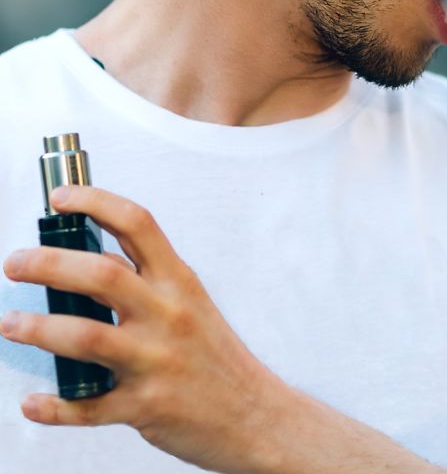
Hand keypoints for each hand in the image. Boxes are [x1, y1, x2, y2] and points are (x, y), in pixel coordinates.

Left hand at [1, 185, 284, 473]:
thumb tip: (87, 259)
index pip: (138, 225)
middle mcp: (169, 316)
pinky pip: (89, 407)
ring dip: (39, 328)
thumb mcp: (193, 306)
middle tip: (16, 264)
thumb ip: (144, 283)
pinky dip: (56, 406)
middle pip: (102, 275)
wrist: (256, 415)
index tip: (60, 198)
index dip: (95, 203)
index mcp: (180, 284)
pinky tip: (34, 402)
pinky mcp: (146, 405)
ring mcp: (157, 361)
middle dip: (47, 264)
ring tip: (11, 324)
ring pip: (87, 337)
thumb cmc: (217, 358)